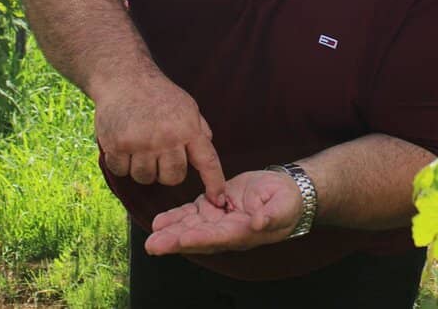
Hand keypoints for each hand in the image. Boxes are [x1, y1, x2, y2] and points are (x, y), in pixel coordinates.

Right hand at [93, 67, 224, 205]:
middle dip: (166, 172)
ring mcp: (141, 143)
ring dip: (142, 168)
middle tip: (158, 153)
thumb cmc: (158, 94)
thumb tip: (207, 152)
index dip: (215, 183)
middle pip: (172, 178)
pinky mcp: (117, 145)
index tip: (219, 200)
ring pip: (145, 178)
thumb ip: (198, 129)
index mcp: (188, 128)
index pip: (207, 162)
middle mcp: (167, 138)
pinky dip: (120, 163)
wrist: (124, 76)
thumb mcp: (187, 105)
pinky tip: (122, 144)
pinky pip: (121, 172)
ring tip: (138, 146)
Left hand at [144, 170, 303, 254]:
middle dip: (175, 241)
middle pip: (198, 238)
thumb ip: (271, 215)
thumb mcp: (283, 205)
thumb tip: (258, 223)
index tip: (182, 240)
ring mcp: (218, 220)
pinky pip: (191, 214)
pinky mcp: (213, 206)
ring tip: (151, 236)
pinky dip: (175, 217)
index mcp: (242, 232)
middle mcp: (226, 231)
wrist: (283, 191)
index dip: (200, 239)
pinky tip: (159, 222)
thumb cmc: (286, 200)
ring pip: (190, 227)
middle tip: (153, 245)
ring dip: (170, 232)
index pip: (218, 238)